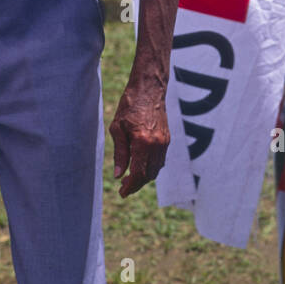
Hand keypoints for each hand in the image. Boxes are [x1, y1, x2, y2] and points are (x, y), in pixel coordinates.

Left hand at [110, 76, 170, 197]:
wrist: (149, 90)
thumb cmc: (129, 106)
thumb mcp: (117, 129)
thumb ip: (120, 153)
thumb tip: (118, 174)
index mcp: (143, 142)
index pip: (138, 173)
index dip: (129, 186)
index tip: (121, 193)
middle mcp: (157, 145)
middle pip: (149, 175)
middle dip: (136, 184)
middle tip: (123, 187)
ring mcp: (164, 142)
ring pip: (156, 169)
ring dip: (144, 177)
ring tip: (130, 178)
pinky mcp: (167, 139)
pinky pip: (160, 161)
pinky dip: (151, 168)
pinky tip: (140, 166)